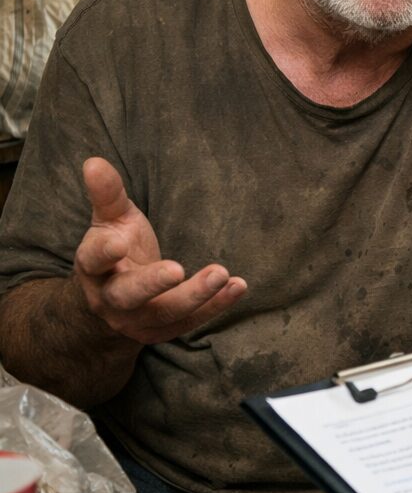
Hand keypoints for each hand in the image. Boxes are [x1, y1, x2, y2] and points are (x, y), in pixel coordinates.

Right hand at [73, 157, 246, 343]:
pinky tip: (238, 286)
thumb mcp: (111, 220)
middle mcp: (110, 299)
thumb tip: (94, 161)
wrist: (113, 300)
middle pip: (128, 295)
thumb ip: (108, 194)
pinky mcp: (161, 331)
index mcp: (93, 267)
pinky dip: (215, 306)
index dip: (103, 252)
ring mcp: (136, 319)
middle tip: (178, 269)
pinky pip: (190, 322)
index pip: (93, 260)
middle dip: (153, 283)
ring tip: (223, 274)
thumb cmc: (118, 248)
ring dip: (196, 295)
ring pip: (166, 312)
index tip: (118, 243)